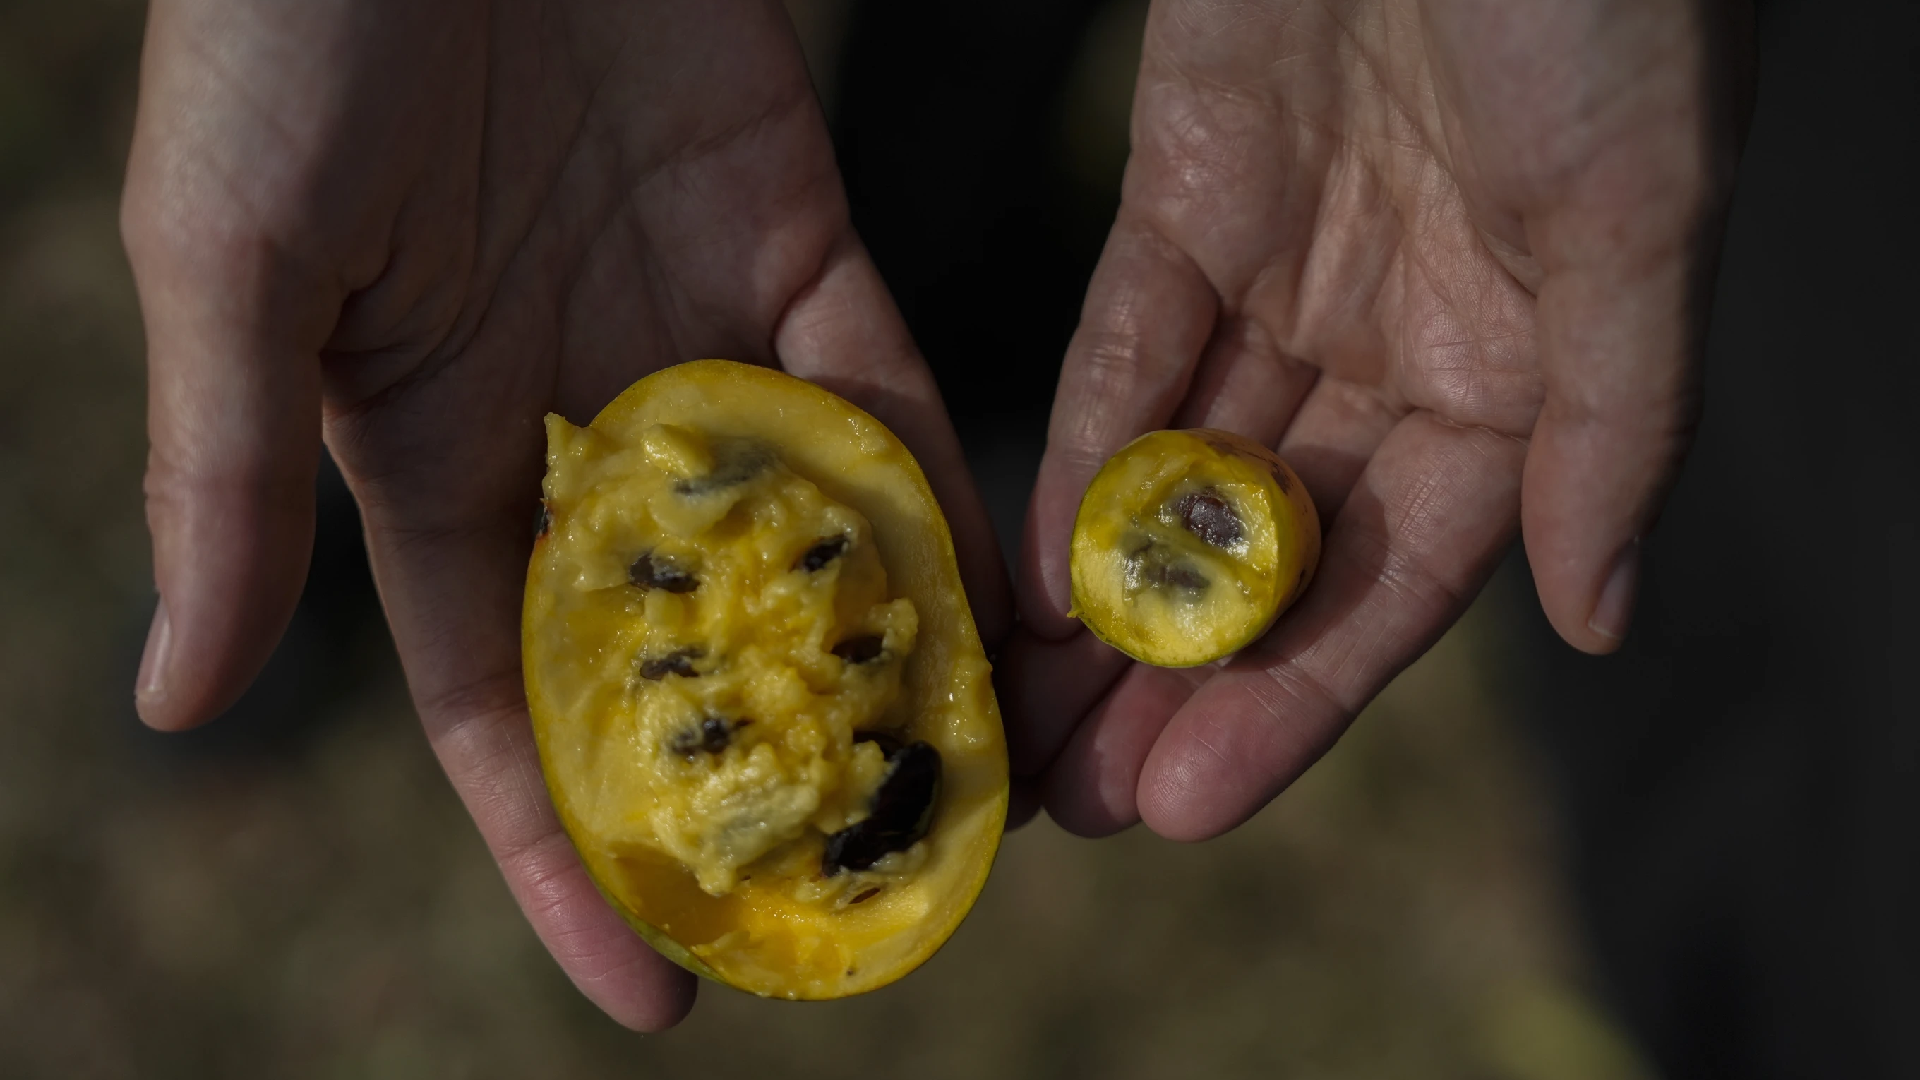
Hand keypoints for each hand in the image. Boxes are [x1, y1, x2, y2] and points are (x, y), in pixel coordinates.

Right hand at [123, 0, 1008, 1028]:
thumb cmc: (282, 38)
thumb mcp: (231, 267)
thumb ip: (224, 481)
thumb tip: (176, 707)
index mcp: (427, 458)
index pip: (507, 708)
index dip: (567, 853)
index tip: (652, 990)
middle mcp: (573, 421)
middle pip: (686, 645)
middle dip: (763, 773)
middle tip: (866, 902)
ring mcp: (690, 332)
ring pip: (806, 532)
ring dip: (883, 650)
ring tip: (971, 781)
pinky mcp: (789, 230)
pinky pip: (880, 382)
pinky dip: (936, 479)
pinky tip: (997, 584)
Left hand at [1007, 0, 1748, 837]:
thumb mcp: (1637, 214)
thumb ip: (1611, 421)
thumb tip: (1597, 617)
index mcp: (1523, 367)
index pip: (1400, 577)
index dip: (1300, 699)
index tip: (1196, 803)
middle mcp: (1399, 341)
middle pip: (1276, 551)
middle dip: (1181, 678)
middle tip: (1084, 802)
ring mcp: (1288, 270)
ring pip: (1184, 472)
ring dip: (1108, 598)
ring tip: (1031, 722)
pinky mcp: (1188, 192)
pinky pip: (1126, 347)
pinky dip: (1080, 449)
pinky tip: (1028, 561)